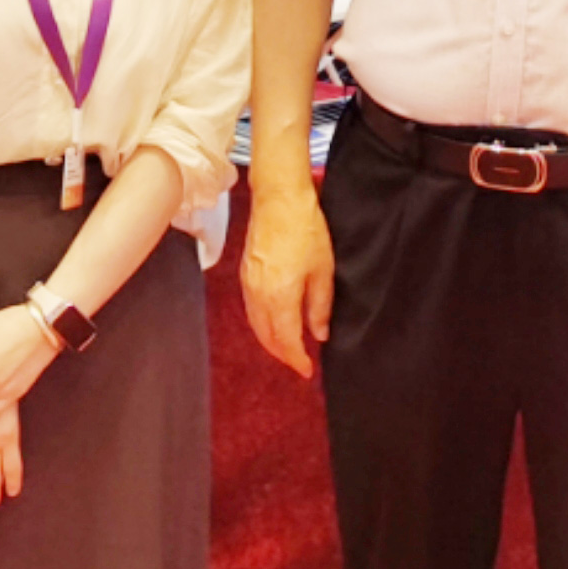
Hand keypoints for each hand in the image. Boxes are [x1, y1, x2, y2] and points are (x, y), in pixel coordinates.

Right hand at [241, 182, 334, 378]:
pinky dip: (262, 323)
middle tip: (299, 362)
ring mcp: (248, 284)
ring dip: (270, 340)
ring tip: (288, 347)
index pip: (286, 340)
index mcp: (280, 297)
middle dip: (282, 354)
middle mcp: (258, 295)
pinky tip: (274, 322)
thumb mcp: (322, 269)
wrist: (279, 198)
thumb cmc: (306, 229)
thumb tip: (320, 333)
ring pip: (256, 325)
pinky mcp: (244, 274)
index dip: (296, 359)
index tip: (307, 370)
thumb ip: (320, 306)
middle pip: (266, 337)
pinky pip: (250, 309)